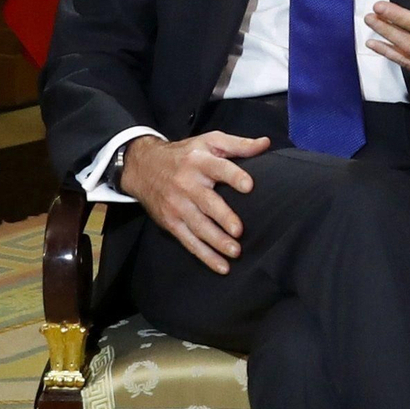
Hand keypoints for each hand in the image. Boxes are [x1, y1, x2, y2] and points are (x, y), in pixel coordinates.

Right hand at [122, 130, 270, 274]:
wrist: (144, 166)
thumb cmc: (186, 154)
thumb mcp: (209, 142)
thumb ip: (239, 145)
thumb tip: (265, 143)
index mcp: (199, 161)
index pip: (218, 168)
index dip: (234, 176)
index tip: (249, 186)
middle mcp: (186, 183)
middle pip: (207, 202)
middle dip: (222, 217)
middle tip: (239, 230)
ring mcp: (177, 205)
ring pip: (198, 226)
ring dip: (216, 242)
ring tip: (235, 252)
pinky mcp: (171, 222)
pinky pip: (189, 241)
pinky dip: (205, 256)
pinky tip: (222, 266)